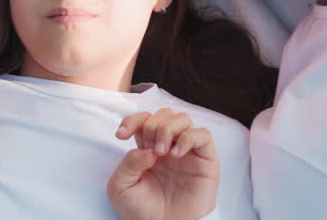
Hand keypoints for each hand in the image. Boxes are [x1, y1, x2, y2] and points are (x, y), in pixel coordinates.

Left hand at [106, 109, 220, 219]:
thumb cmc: (141, 211)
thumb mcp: (120, 187)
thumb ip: (128, 162)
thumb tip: (148, 149)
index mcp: (147, 149)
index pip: (143, 120)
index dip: (133, 120)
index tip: (122, 135)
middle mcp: (168, 146)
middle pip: (163, 115)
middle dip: (152, 127)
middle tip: (150, 150)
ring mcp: (187, 152)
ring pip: (183, 118)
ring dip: (168, 129)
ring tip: (162, 152)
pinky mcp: (206, 160)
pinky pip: (203, 135)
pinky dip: (189, 138)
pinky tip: (177, 154)